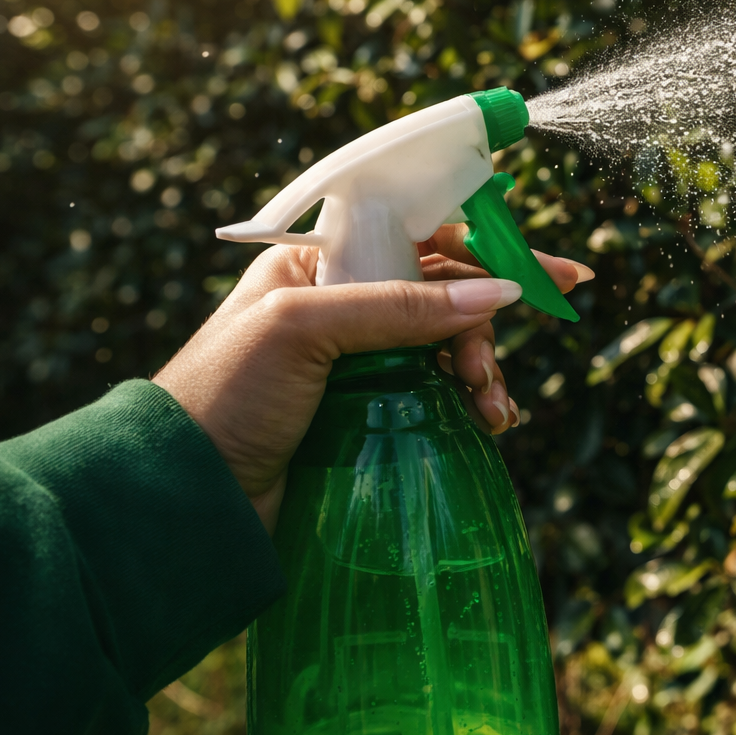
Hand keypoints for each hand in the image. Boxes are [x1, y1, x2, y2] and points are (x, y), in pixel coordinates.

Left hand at [153, 225, 590, 531]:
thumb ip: (400, 306)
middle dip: (482, 328)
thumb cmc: (225, 394)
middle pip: (445, 297)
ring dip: (481, 372)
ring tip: (488, 410)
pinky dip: (471, 406)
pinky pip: (440, 398)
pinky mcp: (370, 417)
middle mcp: (343, 308)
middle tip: (485, 374)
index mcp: (319, 266)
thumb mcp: (305, 328)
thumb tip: (500, 295)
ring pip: (449, 351)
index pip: (419, 238)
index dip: (488, 250)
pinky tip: (487, 424)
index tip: (551, 275)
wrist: (184, 496)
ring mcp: (359, 365)